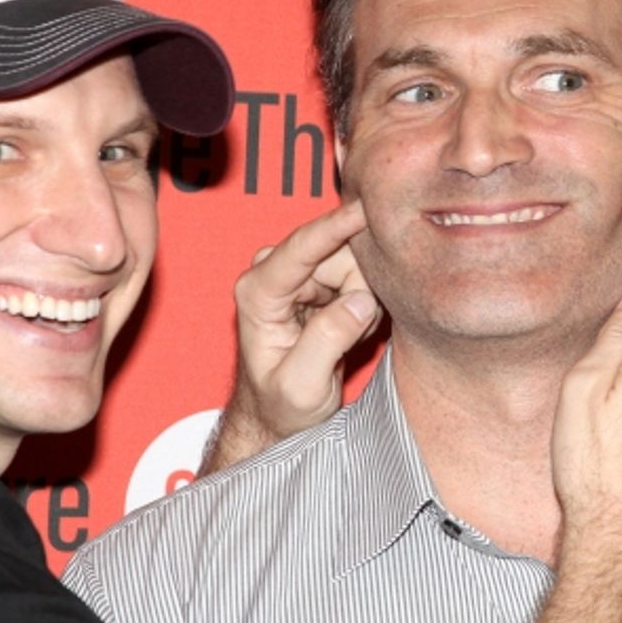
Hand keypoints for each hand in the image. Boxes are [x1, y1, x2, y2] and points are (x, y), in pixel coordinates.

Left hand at [200, 200, 380, 474]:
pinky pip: (361, 274)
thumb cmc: (281, 405)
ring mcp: (297, 273)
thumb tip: (361, 301)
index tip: (364, 210)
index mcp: (257, 293)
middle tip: (351, 337)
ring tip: (346, 339)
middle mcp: (273, 273)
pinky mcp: (318, 278)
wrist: (280, 413)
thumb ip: (328, 342)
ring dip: (363, 301)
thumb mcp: (302, 387)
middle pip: (338, 255)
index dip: (335, 227)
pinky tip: (348, 329)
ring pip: (355, 263)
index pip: (300, 249)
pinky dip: (364, 304)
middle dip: (358, 291)